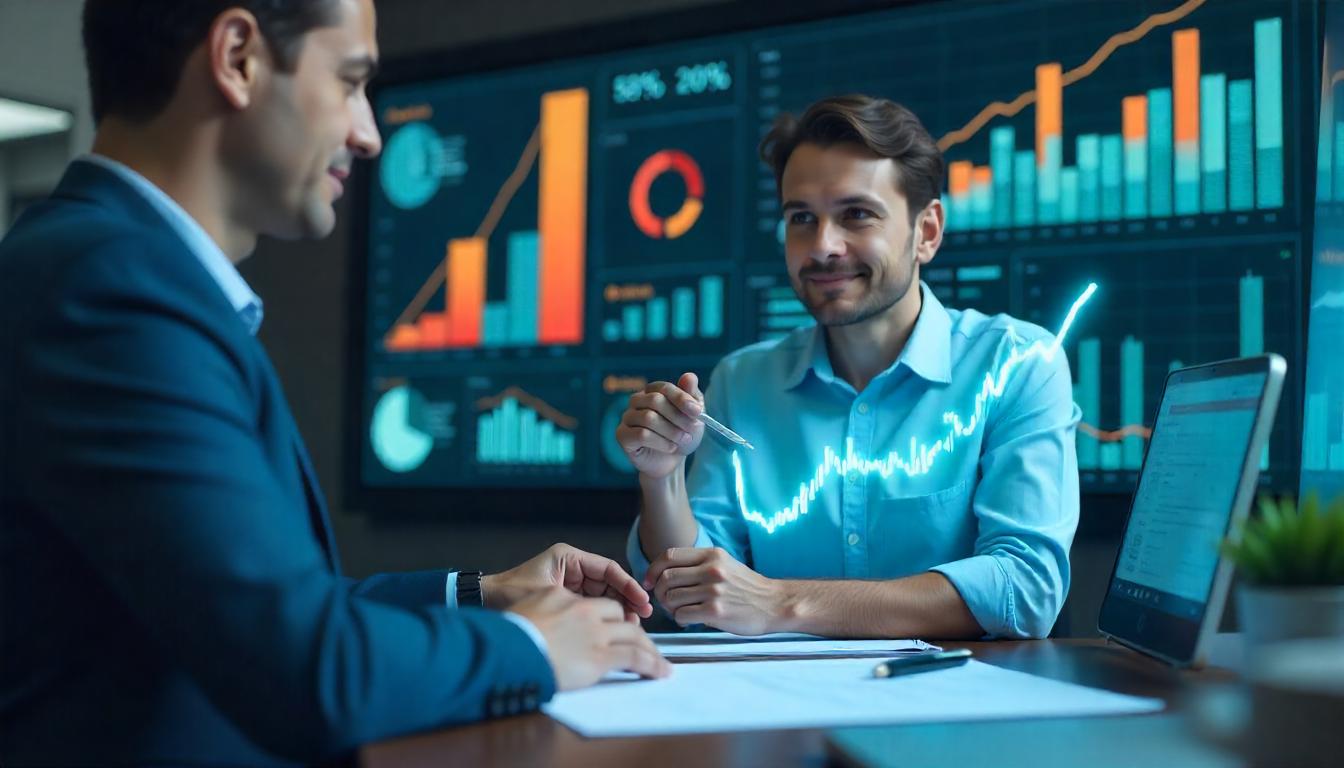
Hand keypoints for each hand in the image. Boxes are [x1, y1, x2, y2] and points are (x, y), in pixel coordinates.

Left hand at [483, 543, 652, 621]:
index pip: (608, 569)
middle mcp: (572, 568)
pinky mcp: (568, 599)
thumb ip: (574, 603)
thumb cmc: (509, 594)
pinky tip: (614, 629)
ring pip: (605, 595)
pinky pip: (593, 606)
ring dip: (619, 610)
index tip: (640, 600)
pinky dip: (605, 617)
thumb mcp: (544, 595)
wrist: (485, 603)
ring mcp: (571, 584)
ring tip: (631, 626)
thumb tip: (606, 616)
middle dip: (626, 599)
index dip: (627, 585)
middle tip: (641, 616)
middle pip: (610, 583)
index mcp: (568, 557)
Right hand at [509, 587, 670, 690]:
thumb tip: (556, 629)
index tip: (619, 626)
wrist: (506, 652)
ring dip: (650, 650)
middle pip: (620, 616)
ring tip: (660, 663)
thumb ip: (548, 614)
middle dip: (633, 630)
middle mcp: (584, 611)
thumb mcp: (529, 613)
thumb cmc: (509, 639)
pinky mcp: (601, 654)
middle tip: (644, 646)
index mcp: (565, 597)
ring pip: (633, 636)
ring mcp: (595, 632)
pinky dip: (652, 664)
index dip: (612, 616)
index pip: (598, 604)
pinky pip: (635, 657)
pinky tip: (660, 671)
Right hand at [615, 372, 705, 478]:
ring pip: (649, 418)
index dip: (681, 398)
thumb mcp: (692, 415)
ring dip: (671, 431)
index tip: (698, 412)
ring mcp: (627, 417)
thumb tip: (689, 376)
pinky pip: (641, 435)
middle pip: (655, 401)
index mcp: (652, 391)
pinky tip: (671, 447)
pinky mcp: (622, 435)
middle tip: (692, 429)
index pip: (664, 388)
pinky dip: (661, 442)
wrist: (671, 461)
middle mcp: (636, 401)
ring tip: (683, 440)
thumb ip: (691, 395)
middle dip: (678, 417)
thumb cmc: (681, 433)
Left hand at [645, 547, 782, 634]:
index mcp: (711, 555)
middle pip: (666, 578)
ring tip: (680, 610)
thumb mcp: (724, 564)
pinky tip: (690, 619)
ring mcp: (713, 591)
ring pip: (670, 598)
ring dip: (669, 608)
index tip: (649, 581)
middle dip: (658, 592)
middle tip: (665, 601)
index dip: (653, 569)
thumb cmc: (746, 587)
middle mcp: (711, 570)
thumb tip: (664, 573)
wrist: (774, 604)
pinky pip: (681, 615)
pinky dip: (680, 619)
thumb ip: (698, 564)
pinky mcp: (715, 611)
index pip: (668, 556)